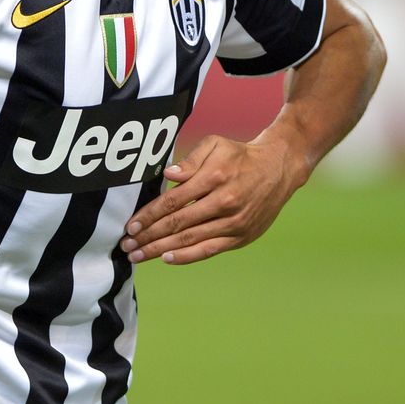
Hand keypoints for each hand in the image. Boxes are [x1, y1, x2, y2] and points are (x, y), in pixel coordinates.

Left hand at [120, 133, 298, 264]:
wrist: (278, 169)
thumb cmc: (239, 155)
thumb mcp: (216, 145)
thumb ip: (191, 159)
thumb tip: (169, 174)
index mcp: (214, 178)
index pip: (173, 200)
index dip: (150, 214)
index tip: (131, 224)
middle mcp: (223, 202)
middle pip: (178, 223)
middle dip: (149, 236)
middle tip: (127, 245)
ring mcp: (233, 222)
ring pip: (190, 239)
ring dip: (161, 249)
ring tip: (139, 255)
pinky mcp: (241, 236)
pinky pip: (210, 249)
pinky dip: (187, 256)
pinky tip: (167, 258)